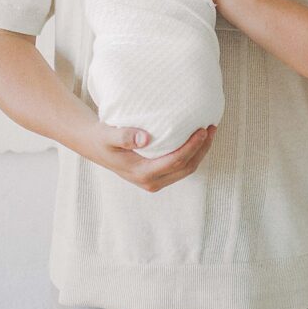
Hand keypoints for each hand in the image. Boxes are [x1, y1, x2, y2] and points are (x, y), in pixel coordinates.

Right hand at [85, 123, 216, 191]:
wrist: (95, 146)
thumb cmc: (102, 138)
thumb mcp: (108, 135)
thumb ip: (123, 136)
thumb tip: (145, 138)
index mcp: (142, 173)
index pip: (176, 161)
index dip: (193, 146)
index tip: (203, 129)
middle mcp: (151, 181)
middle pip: (186, 167)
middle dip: (202, 148)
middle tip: (212, 127)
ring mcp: (155, 180)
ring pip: (186, 169)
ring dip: (200, 151)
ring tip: (210, 131)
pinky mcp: (157, 175)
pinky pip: (181, 167)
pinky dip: (192, 153)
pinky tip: (197, 138)